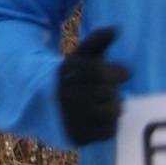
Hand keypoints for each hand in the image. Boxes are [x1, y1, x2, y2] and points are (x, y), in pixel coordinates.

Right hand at [57, 26, 131, 145]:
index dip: (119, 72)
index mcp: (68, 72)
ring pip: (108, 113)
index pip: (101, 72)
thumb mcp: (80, 55)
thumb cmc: (70, 75)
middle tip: (113, 90)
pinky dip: (111, 125)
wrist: (40, 102)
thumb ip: (97, 40)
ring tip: (111, 102)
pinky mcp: (76, 135)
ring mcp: (70, 117)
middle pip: (107, 93)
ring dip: (115, 107)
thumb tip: (115, 29)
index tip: (125, 73)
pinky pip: (106, 133)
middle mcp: (67, 95)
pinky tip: (106, 117)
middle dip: (115, 91)